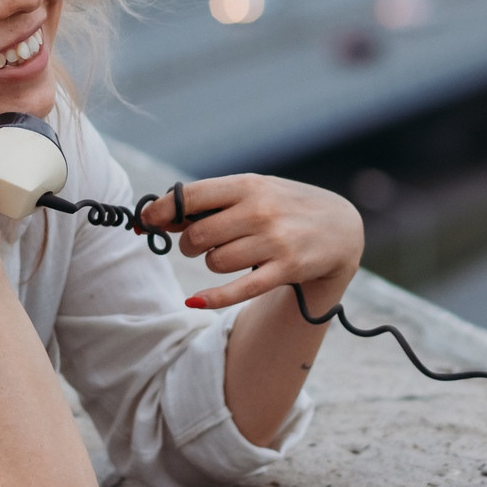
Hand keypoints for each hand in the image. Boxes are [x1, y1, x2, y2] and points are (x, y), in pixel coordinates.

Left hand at [148, 175, 363, 312]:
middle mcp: (260, 211)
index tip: (146, 221)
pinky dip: (211, 298)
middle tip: (201, 245)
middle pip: (198, 236)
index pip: (191, 196)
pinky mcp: (285, 270)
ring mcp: (274, 242)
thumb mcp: (254, 192)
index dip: (162, 211)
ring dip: (213, 264)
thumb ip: (211, 203)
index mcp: (249, 185)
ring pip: (215, 262)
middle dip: (190, 246)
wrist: (340, 228)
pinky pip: (237, 290)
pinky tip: (194, 301)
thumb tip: (157, 218)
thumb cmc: (286, 207)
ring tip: (232, 255)